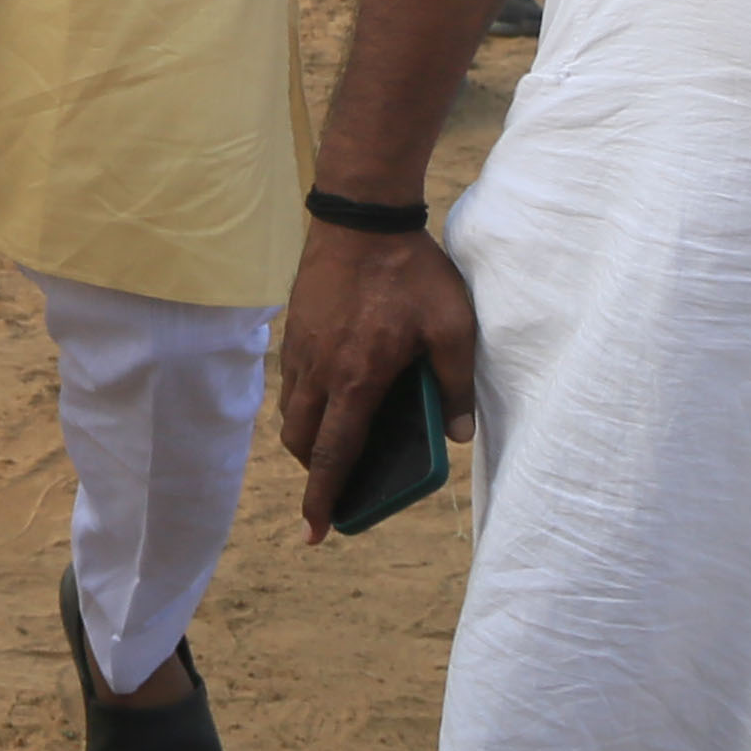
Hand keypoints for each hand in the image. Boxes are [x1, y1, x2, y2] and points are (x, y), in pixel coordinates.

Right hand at [273, 221, 478, 538]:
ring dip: (311, 435)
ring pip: (293, 413)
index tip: (314, 534)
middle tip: (340, 482)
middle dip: (316, 471)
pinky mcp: (295, 329)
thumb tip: (457, 436)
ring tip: (341, 436)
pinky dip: (309, 401)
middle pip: (303, 442)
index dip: (323, 499)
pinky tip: (338, 385)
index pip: (333, 455)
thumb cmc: (411, 272)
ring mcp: (301, 350)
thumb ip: (456, 385)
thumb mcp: (453, 327)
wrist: (360, 216)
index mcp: (357, 379)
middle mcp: (319, 371)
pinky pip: (294, 381)